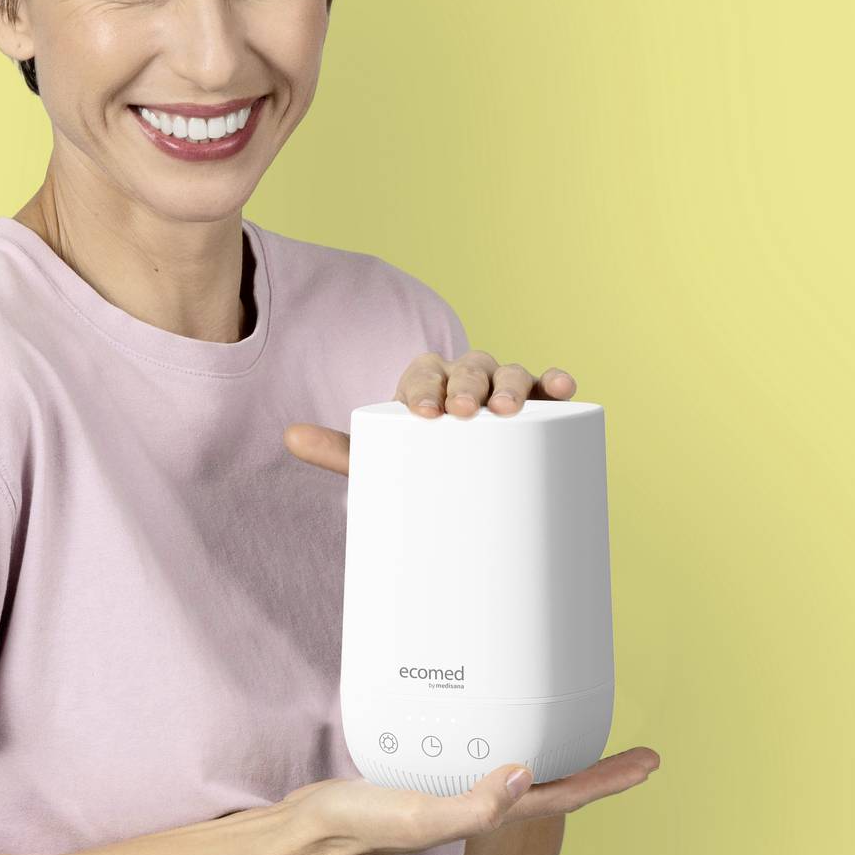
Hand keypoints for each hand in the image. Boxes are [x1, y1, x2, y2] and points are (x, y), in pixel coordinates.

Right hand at [278, 745, 661, 854]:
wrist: (310, 833)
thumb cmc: (360, 829)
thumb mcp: (419, 816)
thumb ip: (473, 806)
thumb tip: (527, 777)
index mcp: (488, 814)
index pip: (564, 795)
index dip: (608, 779)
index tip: (649, 763)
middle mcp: (481, 807)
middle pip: (555, 785)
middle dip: (596, 770)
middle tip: (635, 754)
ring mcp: (458, 796)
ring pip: (524, 775)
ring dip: (558, 758)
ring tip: (584, 738)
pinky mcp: (433, 781)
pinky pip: (485, 760)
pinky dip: (507, 745)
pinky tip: (502, 732)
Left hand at [283, 351, 578, 475]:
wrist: (453, 486)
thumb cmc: (415, 465)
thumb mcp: (380, 460)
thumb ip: (339, 449)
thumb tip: (289, 436)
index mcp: (427, 382)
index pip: (423, 372)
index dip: (424, 387)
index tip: (423, 413)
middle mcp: (467, 379)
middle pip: (469, 368)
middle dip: (467, 385)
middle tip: (464, 413)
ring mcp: (502, 392)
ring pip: (510, 374)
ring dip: (512, 385)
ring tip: (509, 409)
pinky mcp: (536, 410)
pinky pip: (549, 390)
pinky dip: (557, 383)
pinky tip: (564, 389)